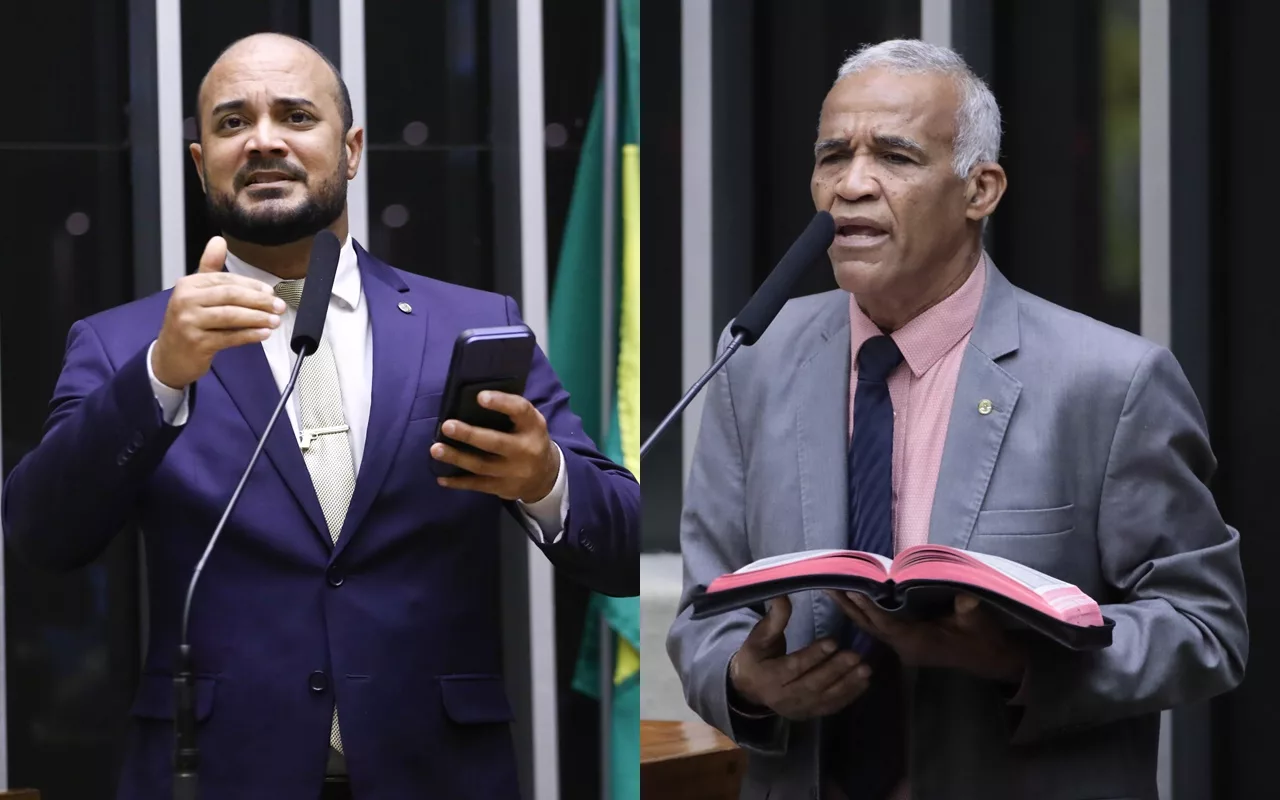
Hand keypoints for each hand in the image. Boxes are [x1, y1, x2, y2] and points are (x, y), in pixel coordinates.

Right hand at [151, 236, 285, 388]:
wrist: (169, 357)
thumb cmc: (188, 323)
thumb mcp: (195, 293)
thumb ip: (209, 267)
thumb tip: (219, 240)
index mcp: (188, 285)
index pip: (226, 280)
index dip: (251, 285)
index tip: (270, 291)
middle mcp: (185, 301)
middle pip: (230, 296)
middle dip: (259, 301)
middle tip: (279, 306)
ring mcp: (189, 322)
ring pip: (231, 316)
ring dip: (258, 318)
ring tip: (275, 320)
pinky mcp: (197, 343)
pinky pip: (230, 337)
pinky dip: (250, 335)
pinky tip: (264, 334)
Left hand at [430, 391, 559, 502]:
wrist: (545, 476)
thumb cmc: (529, 439)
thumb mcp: (529, 423)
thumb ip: (510, 412)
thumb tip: (471, 400)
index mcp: (533, 426)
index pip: (520, 411)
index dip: (501, 402)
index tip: (480, 396)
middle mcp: (526, 449)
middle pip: (496, 442)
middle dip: (470, 434)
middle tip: (447, 426)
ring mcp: (514, 472)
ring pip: (482, 465)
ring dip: (457, 457)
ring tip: (436, 449)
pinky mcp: (503, 488)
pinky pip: (478, 485)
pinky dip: (458, 482)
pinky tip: (442, 478)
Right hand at [727, 595, 871, 719]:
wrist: (749, 688)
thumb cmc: (756, 656)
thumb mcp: (758, 637)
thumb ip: (774, 619)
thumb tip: (783, 593)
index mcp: (769, 676)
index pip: (793, 666)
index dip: (813, 655)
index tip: (833, 642)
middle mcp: (783, 696)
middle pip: (813, 684)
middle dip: (835, 670)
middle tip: (856, 655)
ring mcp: (798, 708)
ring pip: (825, 697)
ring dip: (847, 684)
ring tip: (865, 669)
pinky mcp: (809, 714)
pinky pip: (831, 706)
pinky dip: (849, 696)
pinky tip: (864, 683)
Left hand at [829, 591, 1026, 682]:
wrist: (988, 657)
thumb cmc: (982, 637)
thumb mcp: (978, 621)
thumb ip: (968, 609)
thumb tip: (965, 596)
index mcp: (919, 644)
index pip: (888, 626)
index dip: (869, 608)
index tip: (852, 589)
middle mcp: (905, 647)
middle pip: (870, 626)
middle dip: (850, 606)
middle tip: (827, 584)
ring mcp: (902, 645)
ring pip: (870, 627)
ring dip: (852, 608)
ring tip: (830, 587)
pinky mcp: (903, 640)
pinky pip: (878, 626)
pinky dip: (864, 610)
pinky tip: (850, 596)